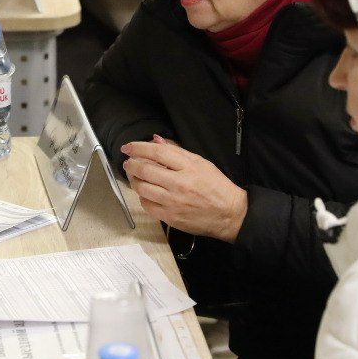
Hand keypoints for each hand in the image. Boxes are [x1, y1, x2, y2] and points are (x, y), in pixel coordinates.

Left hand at [121, 136, 247, 243]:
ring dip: (134, 180)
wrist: (229, 214)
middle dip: (131, 164)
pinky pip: (147, 205)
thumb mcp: (201, 162)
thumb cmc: (216, 187)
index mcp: (188, 167)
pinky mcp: (170, 217)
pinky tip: (146, 193)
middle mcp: (179, 184)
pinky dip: (142, 197)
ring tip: (135, 176)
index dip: (139, 148)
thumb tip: (156, 141)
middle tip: (128, 162)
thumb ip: (177, 151)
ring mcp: (173, 202)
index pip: (157, 153)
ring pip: (142, 188)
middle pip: (145, 170)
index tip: (128, 147)